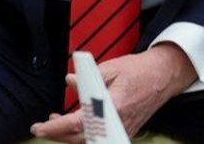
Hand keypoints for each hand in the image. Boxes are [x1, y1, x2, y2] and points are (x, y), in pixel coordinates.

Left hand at [30, 44, 196, 142]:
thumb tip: (69, 82)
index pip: (78, 123)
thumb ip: (88, 77)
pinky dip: (84, 134)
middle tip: (40, 127)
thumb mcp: (110, 68)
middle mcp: (118, 122)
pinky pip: (100, 138)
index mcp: (113, 106)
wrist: (163, 76)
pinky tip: (74, 123)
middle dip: (58, 135)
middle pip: (81, 138)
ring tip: (54, 123)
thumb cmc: (138, 70)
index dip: (56, 127)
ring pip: (91, 141)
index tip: (40, 127)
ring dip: (69, 136)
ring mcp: (122, 129)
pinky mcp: (125, 130)